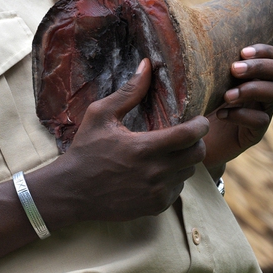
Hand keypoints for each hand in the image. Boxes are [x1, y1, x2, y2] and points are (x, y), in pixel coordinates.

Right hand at [47, 58, 208, 223]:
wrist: (71, 191)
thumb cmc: (85, 150)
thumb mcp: (100, 115)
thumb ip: (129, 91)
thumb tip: (147, 65)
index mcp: (144, 148)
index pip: (190, 136)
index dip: (200, 125)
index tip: (198, 120)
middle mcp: (155, 173)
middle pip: (197, 155)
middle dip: (197, 142)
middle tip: (186, 135)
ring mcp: (156, 193)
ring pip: (189, 173)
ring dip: (184, 161)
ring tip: (168, 152)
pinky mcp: (154, 207)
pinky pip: (177, 190)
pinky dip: (173, 179)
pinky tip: (156, 171)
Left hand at [202, 44, 272, 177]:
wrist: (191, 140)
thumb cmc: (194, 102)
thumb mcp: (201, 79)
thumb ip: (205, 59)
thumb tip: (188, 33)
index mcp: (254, 74)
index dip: (264, 51)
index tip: (242, 52)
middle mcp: (263, 91)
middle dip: (260, 67)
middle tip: (234, 69)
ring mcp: (262, 112)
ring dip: (251, 89)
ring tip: (226, 95)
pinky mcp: (254, 133)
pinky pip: (260, 120)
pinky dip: (242, 114)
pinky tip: (221, 114)